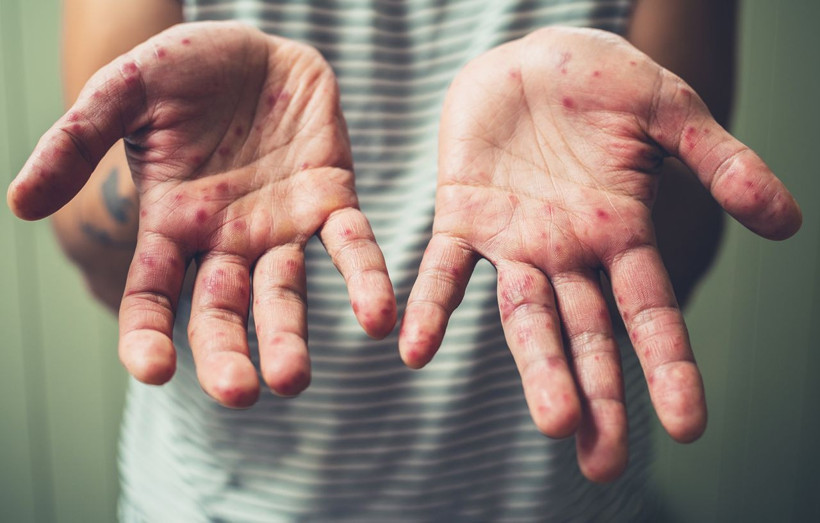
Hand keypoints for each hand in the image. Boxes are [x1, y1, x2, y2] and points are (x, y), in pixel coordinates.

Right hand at [7, 21, 395, 405]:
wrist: (259, 47)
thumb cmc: (187, 69)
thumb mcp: (125, 91)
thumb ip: (78, 141)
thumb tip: (19, 204)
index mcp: (171, 223)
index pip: (152, 295)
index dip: (148, 334)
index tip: (153, 370)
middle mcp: (226, 239)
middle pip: (222, 311)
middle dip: (229, 354)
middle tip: (241, 394)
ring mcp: (280, 226)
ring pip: (284, 293)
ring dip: (291, 336)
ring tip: (294, 379)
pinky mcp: (331, 200)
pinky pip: (351, 246)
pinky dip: (364, 280)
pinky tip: (378, 317)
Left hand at [399, 27, 800, 480]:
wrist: (527, 56)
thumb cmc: (600, 81)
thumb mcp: (669, 111)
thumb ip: (720, 162)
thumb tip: (786, 223)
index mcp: (621, 232)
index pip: (649, 312)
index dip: (667, 366)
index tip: (686, 426)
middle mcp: (567, 251)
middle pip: (586, 335)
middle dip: (595, 395)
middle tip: (599, 463)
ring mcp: (513, 240)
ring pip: (522, 316)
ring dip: (534, 367)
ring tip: (551, 421)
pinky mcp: (461, 215)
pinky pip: (443, 270)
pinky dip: (430, 307)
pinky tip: (414, 349)